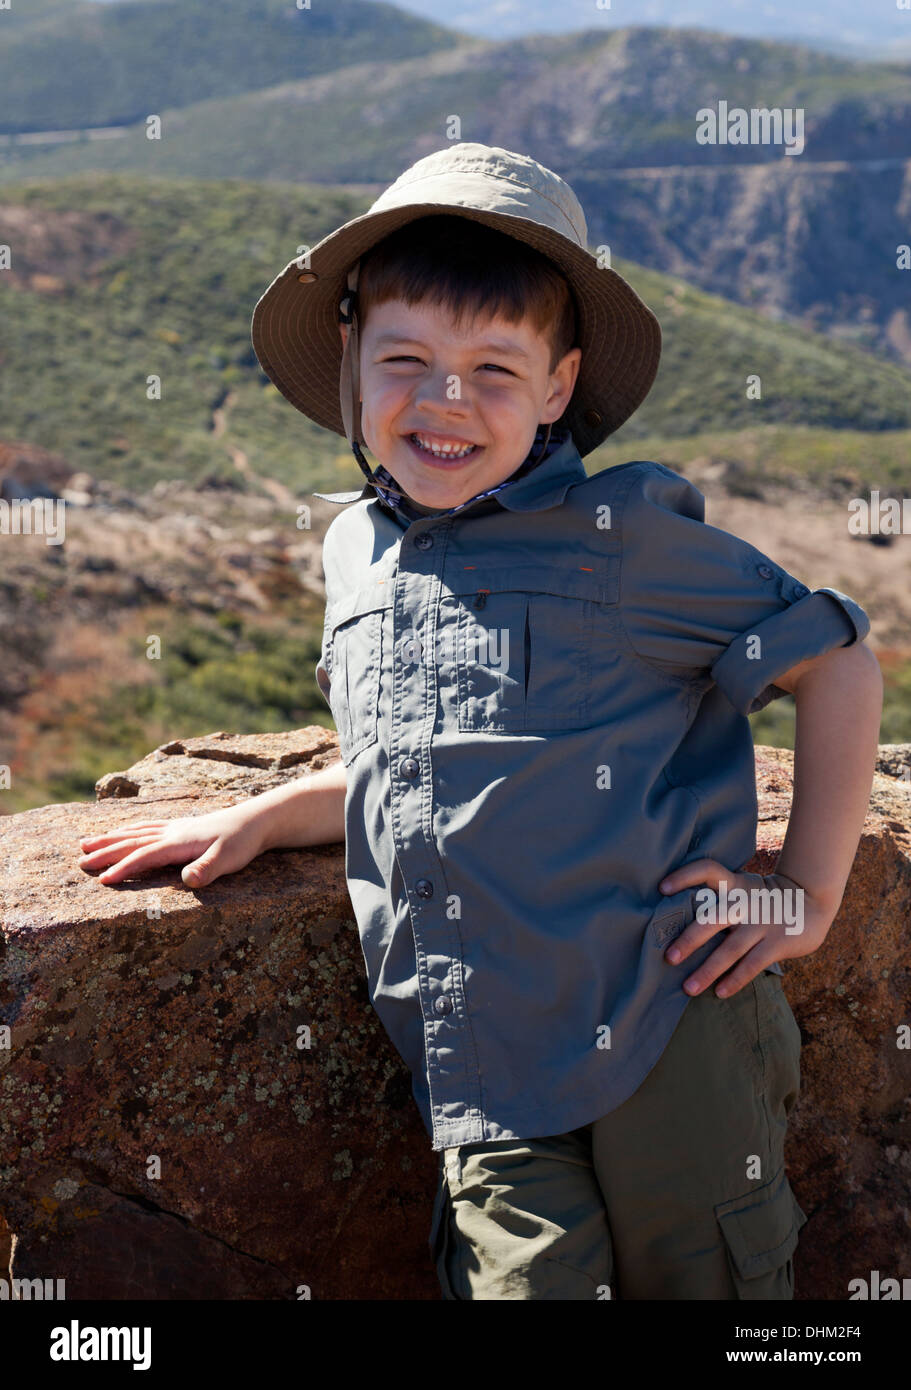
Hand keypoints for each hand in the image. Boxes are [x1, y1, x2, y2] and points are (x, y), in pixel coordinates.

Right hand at [77, 804, 266, 887]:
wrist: (255, 821)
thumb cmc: (242, 843)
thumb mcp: (229, 859)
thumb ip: (207, 869)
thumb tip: (187, 880)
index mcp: (178, 843)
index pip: (144, 856)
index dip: (122, 868)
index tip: (102, 880)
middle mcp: (172, 833)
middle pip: (131, 842)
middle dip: (104, 852)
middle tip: (80, 861)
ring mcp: (174, 828)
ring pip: (134, 832)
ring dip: (110, 838)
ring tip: (86, 842)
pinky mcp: (180, 827)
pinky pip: (145, 828)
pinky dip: (128, 830)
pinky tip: (122, 832)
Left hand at [657, 858, 836, 996]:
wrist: (812, 900)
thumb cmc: (763, 898)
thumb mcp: (743, 887)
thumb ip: (719, 896)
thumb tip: (677, 916)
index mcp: (734, 884)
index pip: (707, 870)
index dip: (684, 876)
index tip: (662, 888)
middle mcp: (745, 902)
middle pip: (713, 918)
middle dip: (690, 939)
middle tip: (669, 958)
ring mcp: (761, 923)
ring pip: (730, 949)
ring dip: (708, 970)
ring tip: (688, 988)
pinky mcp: (777, 943)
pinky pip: (752, 964)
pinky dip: (735, 980)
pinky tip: (719, 993)